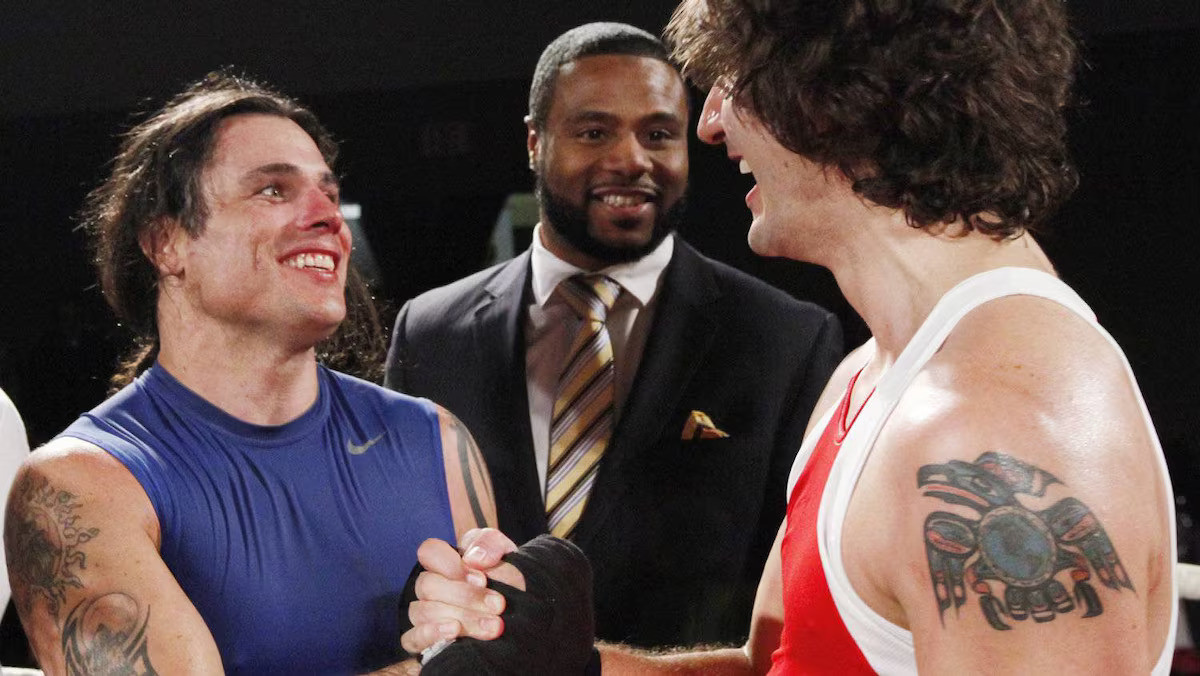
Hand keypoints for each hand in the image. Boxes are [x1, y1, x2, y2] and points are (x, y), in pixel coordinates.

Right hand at [399, 529, 524, 655]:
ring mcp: (425, 614)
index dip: (450, 564)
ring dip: (461, 618)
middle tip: (498, 605)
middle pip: (428, 585)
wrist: (520, 613)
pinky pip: (412, 638)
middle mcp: (430, 587)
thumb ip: (490, 544)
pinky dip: (431, 634)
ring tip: (493, 626)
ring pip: (424, 612)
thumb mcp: (505, 553)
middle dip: (465, 596)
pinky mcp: (424, 642)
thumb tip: (474, 558)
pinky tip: (454, 632)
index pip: (429, 552)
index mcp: (445, 562)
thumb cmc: (507, 578)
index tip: (482, 579)